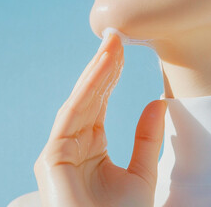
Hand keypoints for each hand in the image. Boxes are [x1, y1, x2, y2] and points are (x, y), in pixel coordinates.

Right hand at [34, 33, 167, 206]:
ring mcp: (60, 150)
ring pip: (80, 102)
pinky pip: (72, 117)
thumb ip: (147, 139)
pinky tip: (103, 68)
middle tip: (117, 37)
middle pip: (89, 98)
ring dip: (96, 72)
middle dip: (103, 67)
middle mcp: (73, 144)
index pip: (100, 103)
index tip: (124, 50)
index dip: (112, 77)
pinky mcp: (52, 158)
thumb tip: (157, 102)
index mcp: (91, 146)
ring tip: (112, 45)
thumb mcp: (143, 174)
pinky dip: (87, 91)